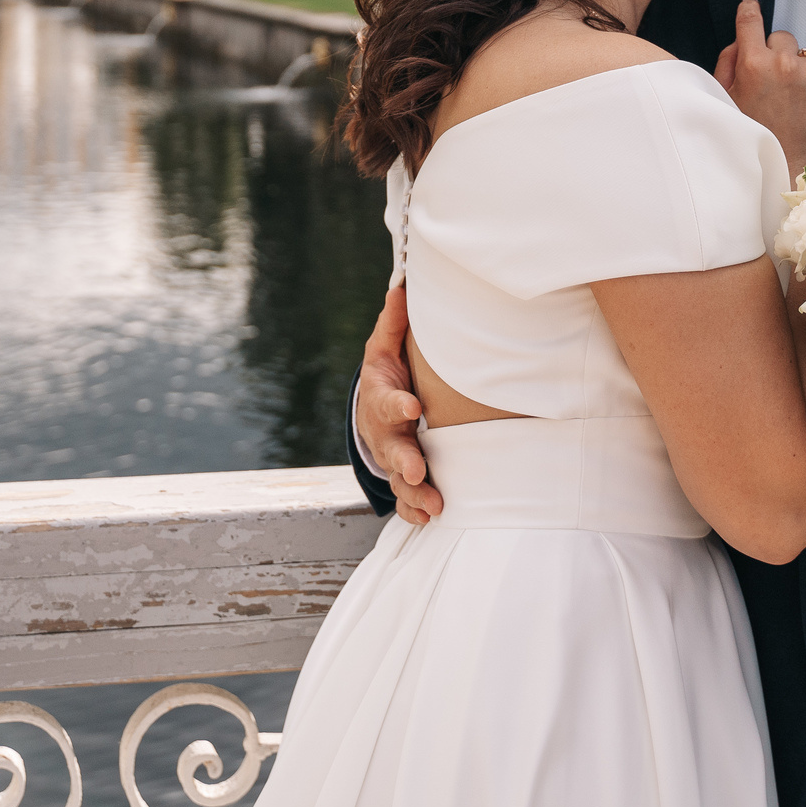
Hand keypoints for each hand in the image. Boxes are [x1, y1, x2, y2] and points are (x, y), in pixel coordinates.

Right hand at [356, 283, 443, 523]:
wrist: (371, 410)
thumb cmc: (387, 375)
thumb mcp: (385, 347)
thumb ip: (395, 323)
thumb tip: (403, 286)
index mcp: (381, 397)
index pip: (388, 400)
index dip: (398, 404)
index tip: (413, 406)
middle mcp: (384, 431)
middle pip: (392, 448)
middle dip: (404, 461)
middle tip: (418, 471)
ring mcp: (391, 457)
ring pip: (399, 480)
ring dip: (414, 494)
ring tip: (434, 505)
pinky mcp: (401, 477)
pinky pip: (404, 499)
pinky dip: (414, 512)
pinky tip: (428, 520)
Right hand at [714, 0, 805, 170]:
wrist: (788, 168)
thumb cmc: (753, 136)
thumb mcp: (726, 99)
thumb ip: (728, 63)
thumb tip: (741, 39)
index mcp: (754, 64)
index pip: (751, 21)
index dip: (749, 11)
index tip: (750, 5)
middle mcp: (785, 64)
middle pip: (782, 37)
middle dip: (777, 53)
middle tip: (773, 81)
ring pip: (804, 57)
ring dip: (799, 71)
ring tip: (792, 102)